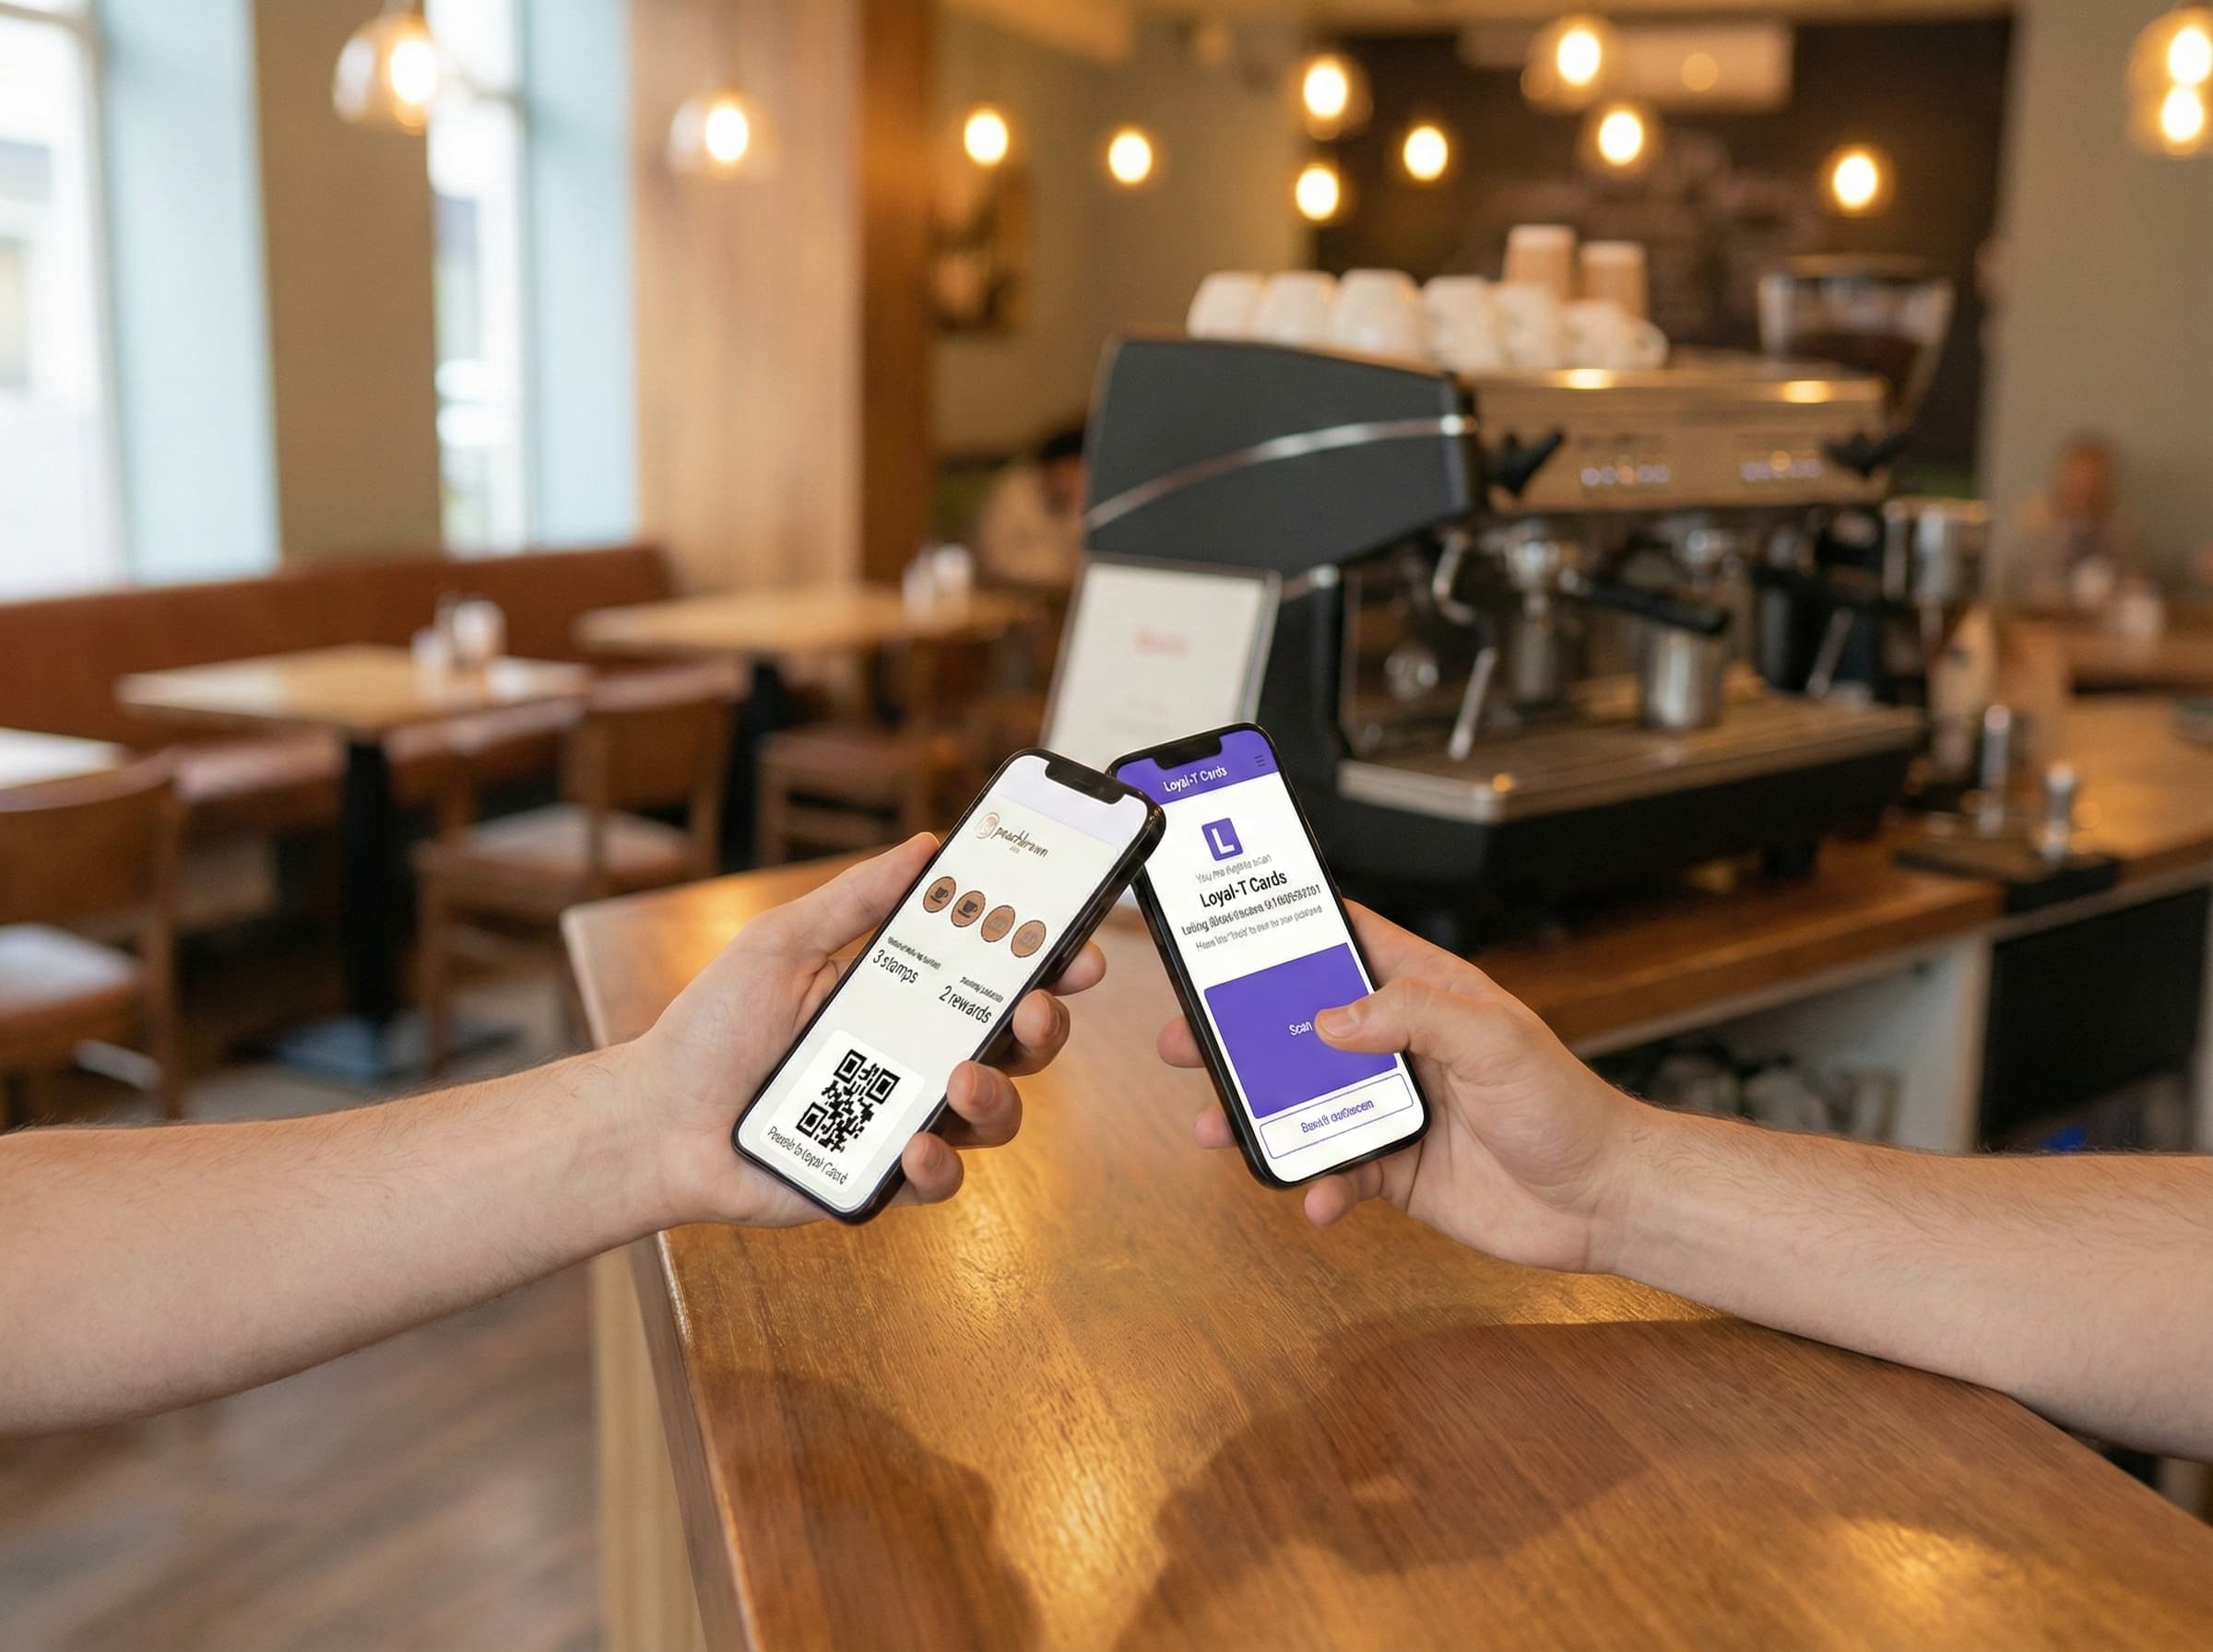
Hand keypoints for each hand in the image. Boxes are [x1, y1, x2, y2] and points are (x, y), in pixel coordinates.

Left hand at [631, 834, 1104, 1227]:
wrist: (656, 1121)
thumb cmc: (713, 1029)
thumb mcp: (782, 944)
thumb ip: (855, 901)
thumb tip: (924, 846)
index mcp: (907, 994)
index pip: (997, 974)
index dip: (1049, 960)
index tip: (1076, 946)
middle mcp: (920, 1055)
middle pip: (1020, 1043)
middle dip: (1047, 1025)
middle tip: (1036, 1008)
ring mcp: (907, 1116)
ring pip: (996, 1114)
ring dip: (999, 1096)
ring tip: (963, 1080)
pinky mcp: (885, 1176)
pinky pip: (941, 1178)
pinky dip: (939, 1164)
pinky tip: (916, 1145)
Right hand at [1159, 906, 1641, 1271]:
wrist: (1599, 1202)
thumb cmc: (1567, 1106)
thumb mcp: (1494, 1039)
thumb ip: (1412, 1014)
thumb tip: (1331, 1018)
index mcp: (1424, 992)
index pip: (1346, 941)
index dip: (1291, 929)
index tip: (1228, 924)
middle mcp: (1399, 1045)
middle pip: (1299, 1026)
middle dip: (1238, 1032)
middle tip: (1186, 1039)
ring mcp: (1392, 1106)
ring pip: (1301, 1101)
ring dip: (1255, 1113)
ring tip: (1214, 1123)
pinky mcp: (1393, 1167)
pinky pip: (1336, 1170)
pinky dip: (1317, 1184)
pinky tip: (1317, 1197)